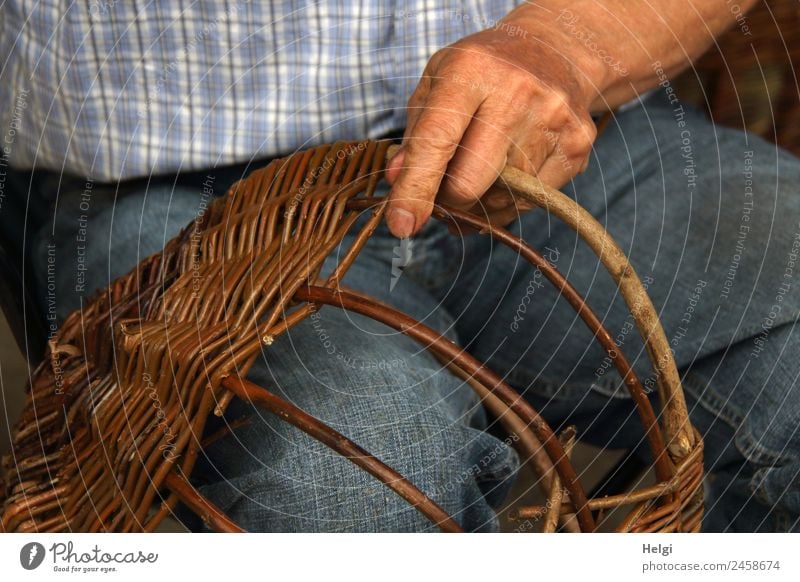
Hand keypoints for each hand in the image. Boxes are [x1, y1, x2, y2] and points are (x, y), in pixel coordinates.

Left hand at [384, 16, 600, 237]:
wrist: (557, 52)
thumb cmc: (484, 72)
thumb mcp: (438, 82)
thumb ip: (415, 132)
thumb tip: (398, 180)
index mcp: (471, 71)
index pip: (436, 142)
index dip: (415, 189)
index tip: (401, 224)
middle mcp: (517, 94)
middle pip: (468, 184)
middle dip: (448, 199)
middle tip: (444, 188)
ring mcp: (553, 122)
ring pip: (499, 200)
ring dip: (480, 200)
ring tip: (483, 167)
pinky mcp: (576, 148)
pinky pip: (529, 204)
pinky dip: (510, 200)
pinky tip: (510, 169)